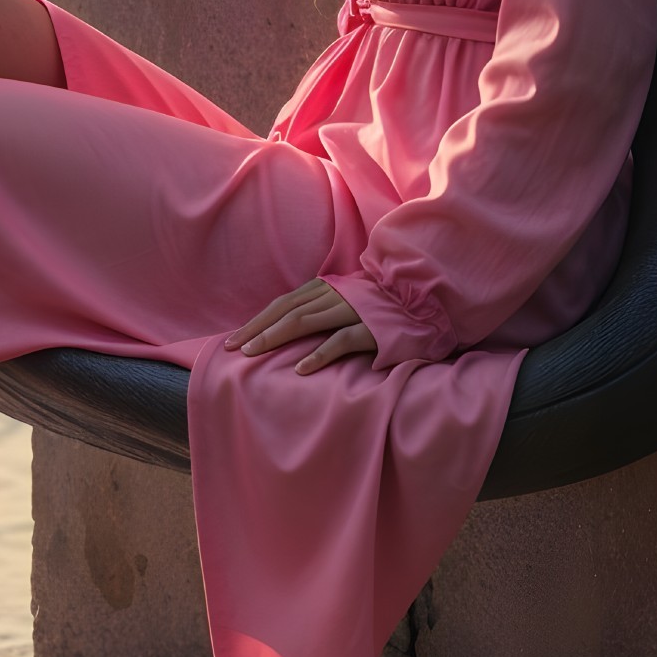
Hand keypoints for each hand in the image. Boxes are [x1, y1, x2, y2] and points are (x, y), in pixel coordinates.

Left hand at [224, 279, 378, 374]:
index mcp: (325, 287)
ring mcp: (352, 310)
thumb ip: (318, 308)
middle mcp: (334, 295)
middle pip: (287, 311)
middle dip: (257, 330)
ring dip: (276, 337)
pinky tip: (301, 368)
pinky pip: (341, 340)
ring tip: (254, 354)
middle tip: (233, 349)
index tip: (234, 340)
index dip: (257, 321)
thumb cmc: (378, 306)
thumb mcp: (344, 300)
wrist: (423, 301)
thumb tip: (285, 326)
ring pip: (306, 321)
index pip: (282, 304)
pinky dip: (319, 353)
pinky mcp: (371, 328)